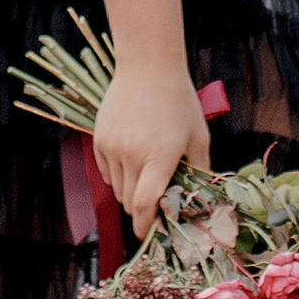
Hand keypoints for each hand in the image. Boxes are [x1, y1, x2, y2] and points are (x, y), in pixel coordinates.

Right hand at [93, 56, 213, 237]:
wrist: (148, 66)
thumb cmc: (179, 101)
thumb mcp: (198, 136)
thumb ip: (199, 170)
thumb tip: (198, 200)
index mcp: (160, 157)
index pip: (145, 205)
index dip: (145, 226)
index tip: (150, 232)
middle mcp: (132, 155)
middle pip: (129, 202)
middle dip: (141, 209)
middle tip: (155, 202)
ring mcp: (112, 147)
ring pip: (116, 188)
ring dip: (129, 191)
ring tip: (145, 172)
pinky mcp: (99, 139)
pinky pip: (105, 172)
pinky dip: (117, 175)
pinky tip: (131, 158)